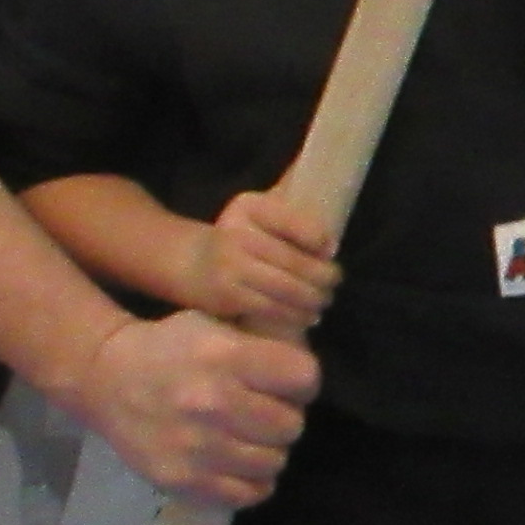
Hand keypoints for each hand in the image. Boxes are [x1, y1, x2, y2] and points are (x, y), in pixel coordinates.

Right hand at [68, 311, 321, 510]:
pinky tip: (238, 465)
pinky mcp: (182, 479)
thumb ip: (261, 347)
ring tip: (248, 439)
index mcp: (225, 358)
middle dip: (284, 418)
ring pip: (274, 462)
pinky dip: (251, 482)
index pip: (303, 378)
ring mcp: (197, 446)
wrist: (105, 380)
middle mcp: (213, 402)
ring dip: (268, 451)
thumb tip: (305, 376)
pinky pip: (247, 494)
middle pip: (291, 425)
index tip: (288, 385)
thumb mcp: (213, 327)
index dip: (301, 382)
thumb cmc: (168, 349)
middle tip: (264, 414)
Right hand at [192, 187, 341, 334]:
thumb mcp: (257, 215)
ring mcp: (229, 266)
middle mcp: (236, 234)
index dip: (318, 238)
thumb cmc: (237, 238)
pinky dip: (294, 314)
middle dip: (323, 276)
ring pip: (286, 287)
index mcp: (248, 208)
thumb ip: (291, 219)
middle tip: (335, 283)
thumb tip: (331, 245)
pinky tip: (308, 316)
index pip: (293, 221)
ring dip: (313, 298)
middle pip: (294, 260)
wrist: (189, 262)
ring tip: (325, 300)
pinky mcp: (227, 296)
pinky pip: (271, 308)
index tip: (332, 250)